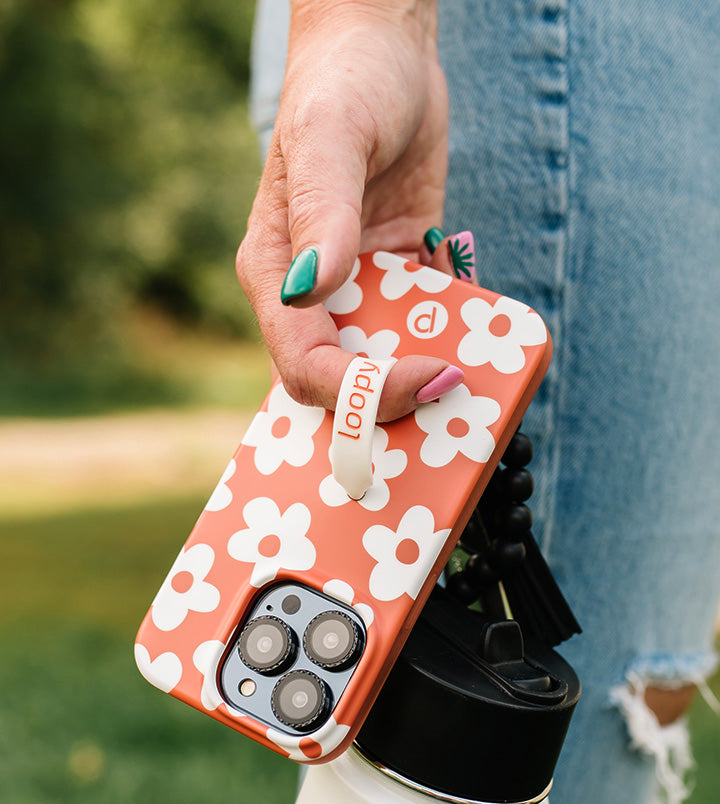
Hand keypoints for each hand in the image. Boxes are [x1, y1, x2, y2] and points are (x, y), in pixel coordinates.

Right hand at [236, 0, 458, 420]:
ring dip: (434, 381)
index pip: (305, 365)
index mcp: (277, 276)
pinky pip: (427, 326)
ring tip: (487, 380)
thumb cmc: (341, 83)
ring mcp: (360, 290)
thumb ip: (323, 214)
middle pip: (345, 384)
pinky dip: (457, 340)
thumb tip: (314, 287)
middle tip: (458, 412)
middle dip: (395, 409)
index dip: (360, 391)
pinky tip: (490, 336)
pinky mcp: (402, 276)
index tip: (429, 378)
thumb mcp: (329, 138)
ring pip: (390, 364)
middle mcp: (314, 296)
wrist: (384, 49)